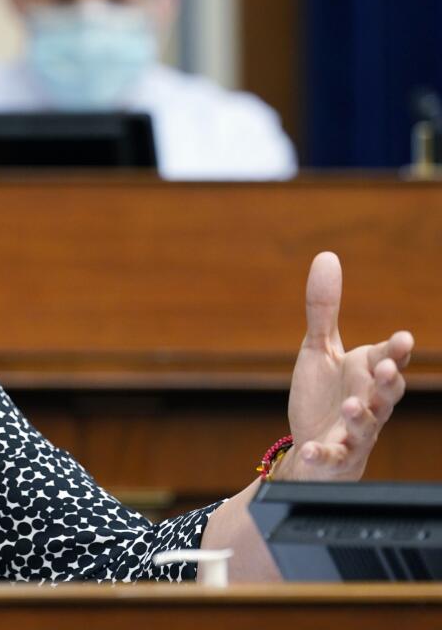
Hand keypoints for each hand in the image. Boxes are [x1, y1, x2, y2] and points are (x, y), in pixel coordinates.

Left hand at [283, 252, 412, 480]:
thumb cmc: (325, 395)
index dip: (396, 351)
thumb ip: (324, 309)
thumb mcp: (319, 349)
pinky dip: (321, 454)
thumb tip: (327, 256)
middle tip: (386, 368)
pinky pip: (330, 457)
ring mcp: (353, 432)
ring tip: (352, 405)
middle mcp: (368, 403)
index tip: (402, 339)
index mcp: (367, 374)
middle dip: (388, 381)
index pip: (388, 359)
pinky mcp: (333, 456)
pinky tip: (310, 450)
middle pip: (386, 393)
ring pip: (364, 425)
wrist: (312, 447)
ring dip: (359, 415)